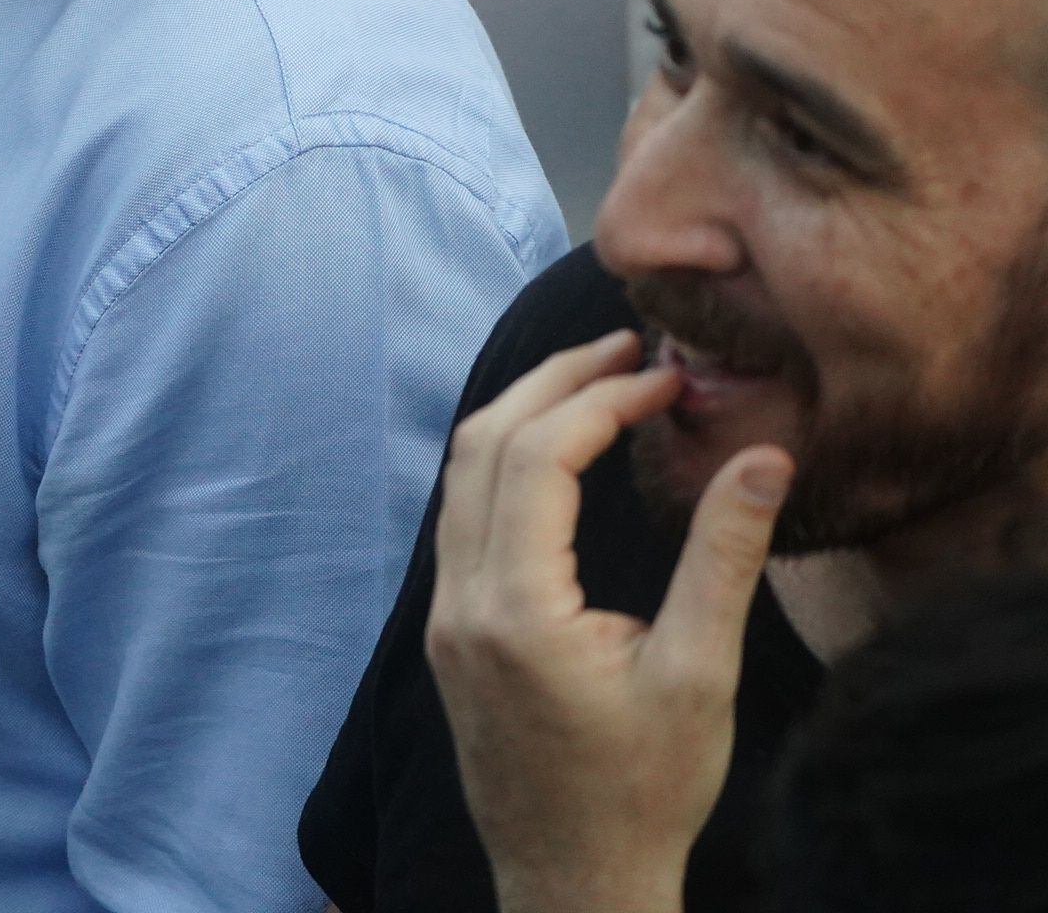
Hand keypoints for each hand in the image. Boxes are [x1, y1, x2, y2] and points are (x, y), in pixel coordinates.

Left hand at [423, 329, 790, 912]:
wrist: (573, 876)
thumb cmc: (643, 789)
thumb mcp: (700, 675)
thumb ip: (723, 558)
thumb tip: (762, 458)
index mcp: (514, 610)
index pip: (538, 459)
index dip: (601, 400)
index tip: (665, 374)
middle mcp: (460, 601)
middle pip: (482, 447)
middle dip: (552, 384)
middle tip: (625, 346)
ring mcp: (444, 614)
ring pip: (460, 477)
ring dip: (523, 416)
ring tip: (597, 380)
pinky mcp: (450, 628)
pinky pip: (461, 516)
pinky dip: (504, 462)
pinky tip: (557, 451)